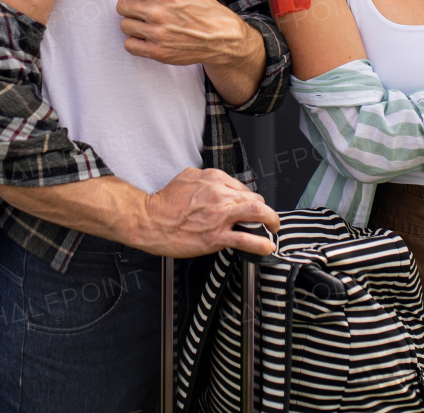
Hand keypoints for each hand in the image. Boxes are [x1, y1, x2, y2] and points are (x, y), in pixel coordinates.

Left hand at [83, 0, 253, 68]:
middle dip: (130, 7)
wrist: (219, 37)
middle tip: (147, 10)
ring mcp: (155, 33)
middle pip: (121, 6)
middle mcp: (156, 11)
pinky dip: (136, 42)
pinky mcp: (156, 52)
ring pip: (124, 26)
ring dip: (134, 24)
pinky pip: (129, 45)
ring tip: (154, 25)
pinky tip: (150, 38)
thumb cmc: (201, 7)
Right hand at [139, 167, 278, 257]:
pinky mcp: (217, 236)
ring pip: (257, 213)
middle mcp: (220, 195)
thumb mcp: (187, 177)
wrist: (150, 220)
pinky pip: (246, 239)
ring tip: (273, 228)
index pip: (242, 187)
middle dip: (263, 209)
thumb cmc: (165, 203)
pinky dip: (261, 243)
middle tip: (265, 218)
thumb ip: (205, 178)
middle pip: (254, 198)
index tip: (250, 205)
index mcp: (214, 179)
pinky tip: (267, 246)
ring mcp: (220, 216)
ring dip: (271, 220)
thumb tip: (216, 184)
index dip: (248, 198)